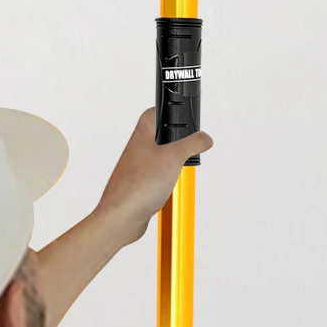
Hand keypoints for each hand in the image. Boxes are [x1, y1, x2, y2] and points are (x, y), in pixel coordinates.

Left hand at [96, 108, 212, 247]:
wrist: (121, 216)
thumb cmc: (138, 185)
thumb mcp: (174, 157)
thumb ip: (192, 144)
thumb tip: (205, 138)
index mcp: (141, 135)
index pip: (153, 112)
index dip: (166, 110)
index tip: (180, 112)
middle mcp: (137, 148)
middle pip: (158, 134)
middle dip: (175, 139)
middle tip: (187, 143)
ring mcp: (137, 167)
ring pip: (158, 156)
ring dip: (172, 160)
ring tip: (180, 166)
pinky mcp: (139, 184)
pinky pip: (156, 175)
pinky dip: (166, 177)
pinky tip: (170, 184)